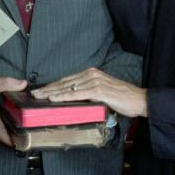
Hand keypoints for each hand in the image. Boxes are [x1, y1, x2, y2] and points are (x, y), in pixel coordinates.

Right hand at [0, 77, 27, 146]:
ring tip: (22, 130)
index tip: (27, 139)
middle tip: (29, 132)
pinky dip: (4, 134)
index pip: (4, 137)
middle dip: (17, 138)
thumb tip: (22, 84)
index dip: (16, 141)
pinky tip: (11, 127)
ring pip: (0, 139)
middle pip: (5, 140)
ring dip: (10, 136)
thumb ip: (8, 83)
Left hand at [31, 68, 147, 118]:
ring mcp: (95, 81)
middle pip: (65, 82)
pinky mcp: (98, 91)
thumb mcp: (102, 94)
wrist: (139, 100)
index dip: (53, 85)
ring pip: (68, 87)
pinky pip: (77, 94)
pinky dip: (64, 96)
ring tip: (40, 97)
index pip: (67, 80)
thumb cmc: (122, 98)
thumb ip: (89, 94)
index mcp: (91, 74)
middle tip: (34, 93)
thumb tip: (75, 101)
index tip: (41, 90)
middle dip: (48, 88)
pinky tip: (54, 99)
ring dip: (52, 93)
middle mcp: (92, 74)